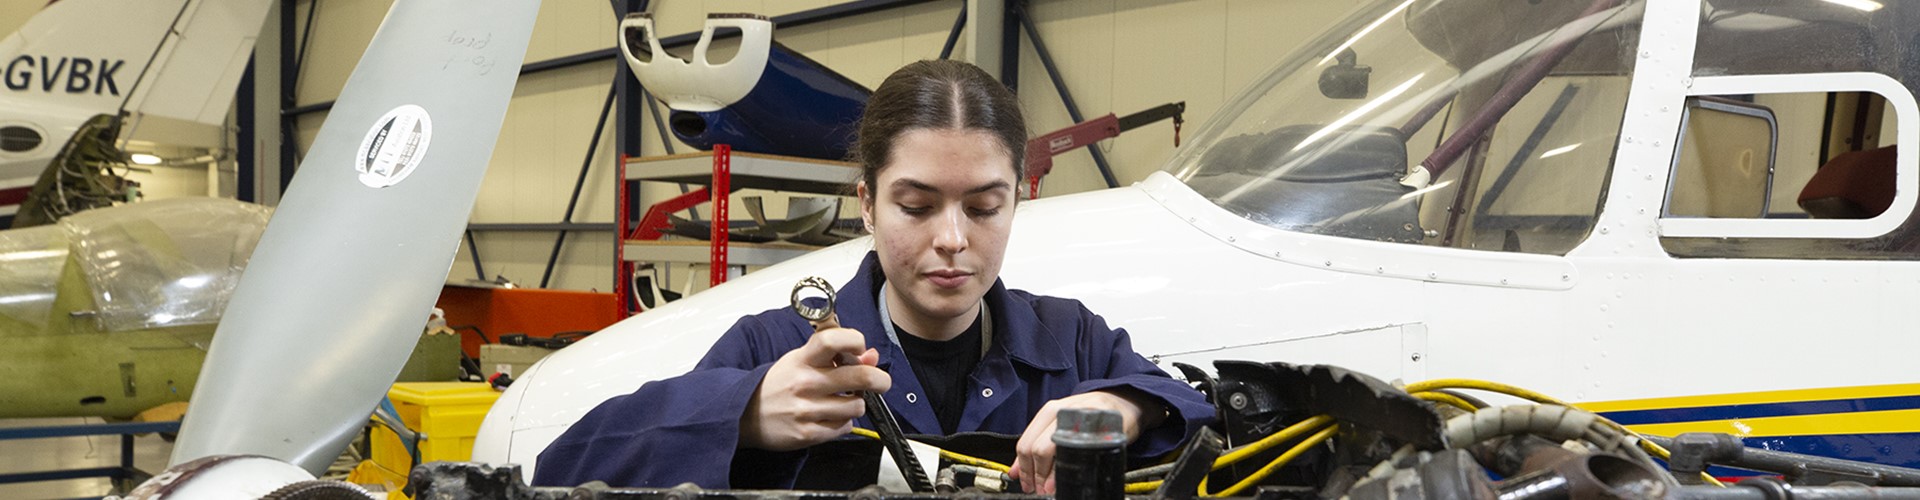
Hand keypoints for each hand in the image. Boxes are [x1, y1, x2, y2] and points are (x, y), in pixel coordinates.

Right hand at [739, 327, 890, 450]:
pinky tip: (830, 416)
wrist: (744, 415)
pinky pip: (845, 426)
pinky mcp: (808, 433)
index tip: (861, 347)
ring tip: (843, 401)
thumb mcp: (801, 361)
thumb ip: (835, 357)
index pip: (832, 340)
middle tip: (880, 381)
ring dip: (857, 404)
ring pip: (857, 405)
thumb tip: (871, 356)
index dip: (855, 340)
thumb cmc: (777, 385)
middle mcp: (805, 383)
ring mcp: (807, 410)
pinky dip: (844, 422)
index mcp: (802, 360)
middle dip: (879, 379)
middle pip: (859, 376)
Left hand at [1009, 389, 1166, 493]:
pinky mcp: (1101, 428)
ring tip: (1052, 488)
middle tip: (1039, 489)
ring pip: (1058, 451)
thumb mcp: (1060, 424)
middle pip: (1038, 449)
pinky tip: (1073, 477)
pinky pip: (1083, 452)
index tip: (1026, 483)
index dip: (1024, 468)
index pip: (1026, 443)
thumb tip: (1015, 471)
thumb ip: (1037, 444)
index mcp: (1050, 411)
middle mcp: (1064, 412)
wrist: (1123, 402)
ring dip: (1051, 475)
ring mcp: (1083, 419)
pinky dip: (1073, 469)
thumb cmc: (1090, 415)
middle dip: (1036, 475)